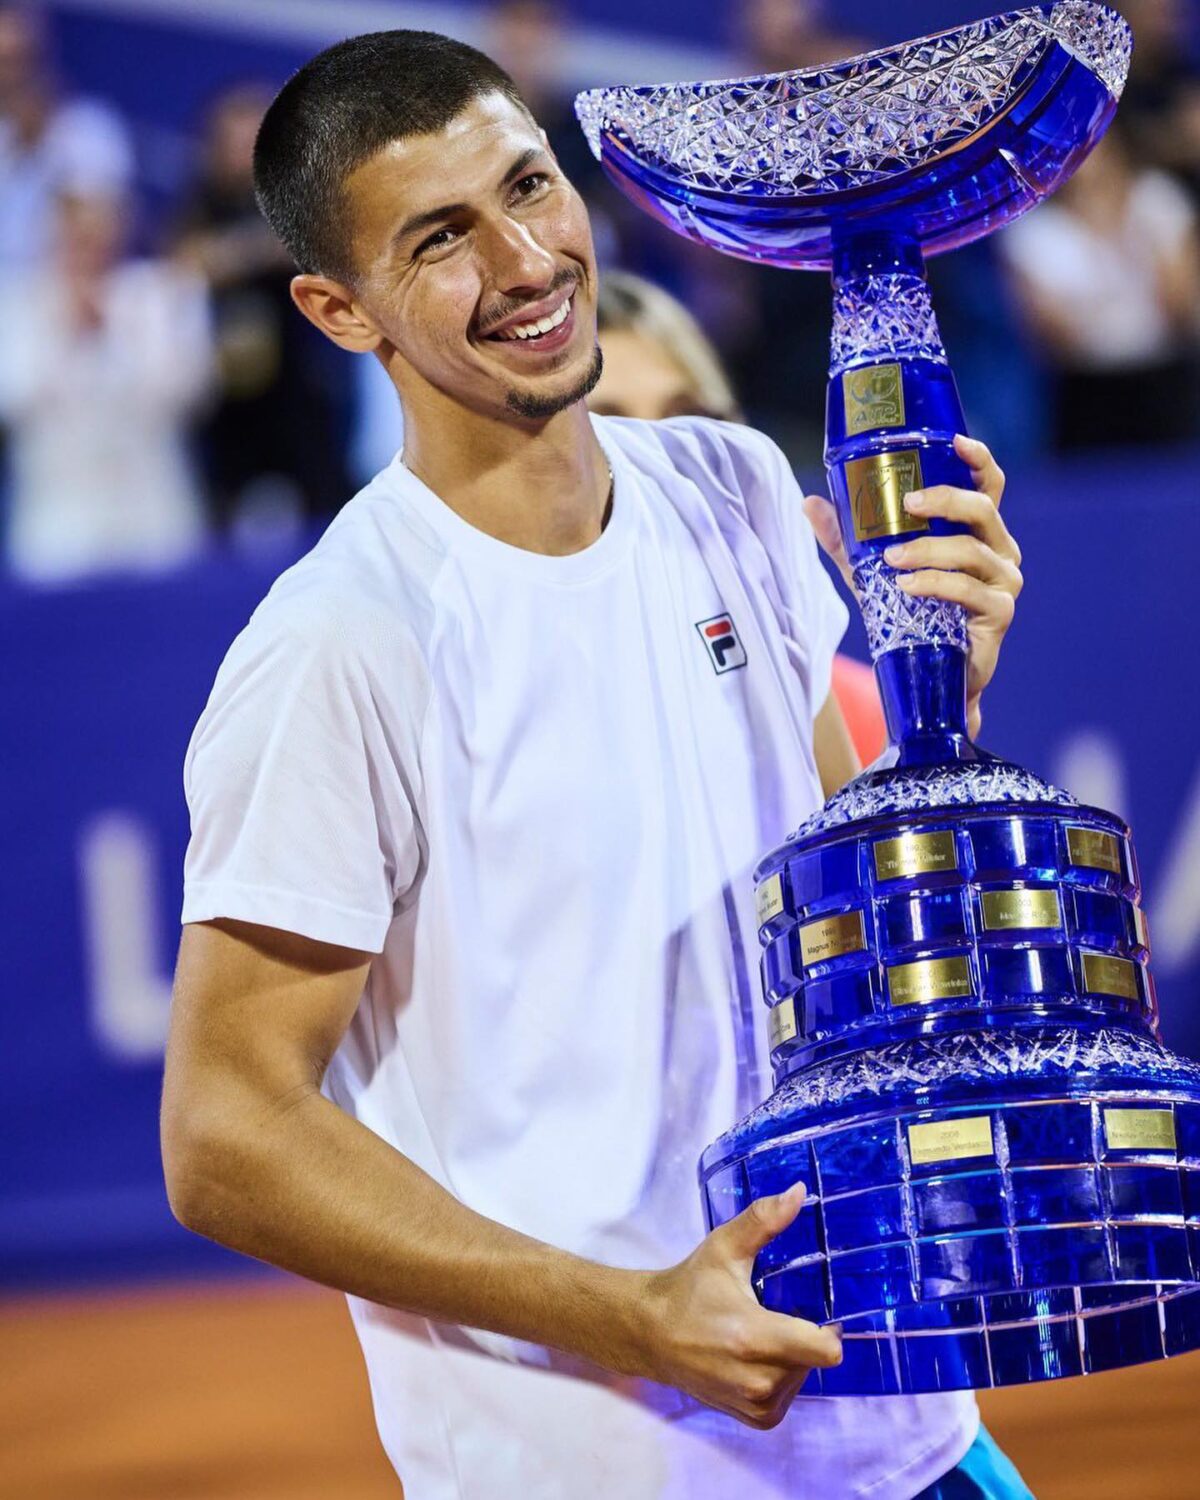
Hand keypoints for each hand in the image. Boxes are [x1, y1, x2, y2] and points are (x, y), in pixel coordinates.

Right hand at [633, 1184, 841, 1427]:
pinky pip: (786, 1398)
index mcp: (754, 1337)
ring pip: (802, 1378)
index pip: (826, 1350)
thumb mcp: (724, 1248)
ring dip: (791, 1359)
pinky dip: (779, 1379)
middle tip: (773, 1314)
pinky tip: (755, 1358)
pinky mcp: (752, 1418)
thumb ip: (763, 1220)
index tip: (813, 1308)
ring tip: (759, 1335)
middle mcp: (757, 1379)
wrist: (650, 1333)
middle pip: (813, 1359)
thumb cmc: (689, 1288)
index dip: (829, 1327)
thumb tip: (798, 1192)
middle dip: (802, 1336)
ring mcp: (754, 1403)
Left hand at [803, 434, 1022, 738]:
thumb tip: (810, 503)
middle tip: (908, 503)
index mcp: (978, 532)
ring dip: (928, 550)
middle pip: (982, 509)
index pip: (989, 485)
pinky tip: (907, 587)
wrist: (929, 678)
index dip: (978, 459)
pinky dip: (935, 584)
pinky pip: (967, 590)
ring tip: (892, 560)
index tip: (955, 442)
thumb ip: (846, 540)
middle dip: (943, 500)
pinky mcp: (1000, 613)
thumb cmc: (909, 616)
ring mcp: (1004, 583)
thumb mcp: (871, 573)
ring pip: (970, 551)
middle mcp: (999, 551)